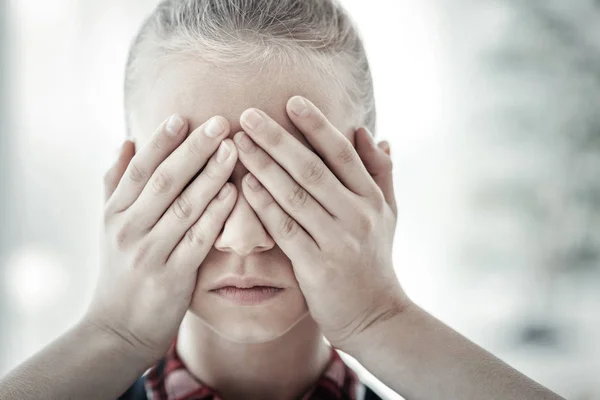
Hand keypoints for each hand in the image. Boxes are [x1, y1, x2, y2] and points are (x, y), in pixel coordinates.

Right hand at [85, 114, 237, 362]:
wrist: (117, 328)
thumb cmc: (121, 270)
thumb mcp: (109, 225)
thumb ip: (116, 183)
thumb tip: (125, 140)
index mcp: (115, 213)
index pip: (140, 169)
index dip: (161, 141)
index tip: (183, 115)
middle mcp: (129, 229)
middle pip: (164, 181)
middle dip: (193, 150)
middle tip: (220, 122)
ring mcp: (149, 253)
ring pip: (184, 207)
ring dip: (210, 176)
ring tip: (233, 149)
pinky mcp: (171, 277)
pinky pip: (197, 240)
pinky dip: (215, 215)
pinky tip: (234, 194)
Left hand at [233, 96, 409, 350]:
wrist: (376, 316)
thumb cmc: (376, 260)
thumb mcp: (389, 214)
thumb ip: (381, 172)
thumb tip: (372, 133)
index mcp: (373, 199)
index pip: (342, 153)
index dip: (317, 125)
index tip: (291, 101)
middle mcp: (357, 216)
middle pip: (312, 168)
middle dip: (279, 139)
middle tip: (248, 114)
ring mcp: (338, 241)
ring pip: (295, 195)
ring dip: (264, 166)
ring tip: (238, 142)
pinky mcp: (316, 267)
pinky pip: (284, 229)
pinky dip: (264, 205)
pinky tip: (244, 184)